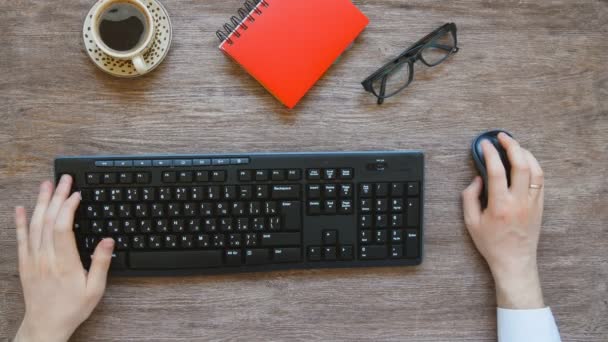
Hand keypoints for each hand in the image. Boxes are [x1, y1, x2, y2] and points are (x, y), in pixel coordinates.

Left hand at [14, 175, 113, 341]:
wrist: (45, 326)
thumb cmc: (72, 308)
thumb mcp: (95, 289)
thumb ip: (100, 263)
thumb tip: (108, 240)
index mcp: (64, 264)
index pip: (62, 228)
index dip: (68, 207)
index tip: (76, 194)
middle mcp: (46, 258)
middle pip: (48, 220)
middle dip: (57, 197)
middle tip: (64, 179)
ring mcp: (33, 260)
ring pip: (34, 225)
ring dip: (41, 202)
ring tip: (47, 185)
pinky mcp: (25, 263)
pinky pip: (21, 238)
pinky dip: (20, 221)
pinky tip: (21, 208)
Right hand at [462, 133, 545, 308]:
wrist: (514, 261)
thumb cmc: (491, 243)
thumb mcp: (471, 222)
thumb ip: (469, 197)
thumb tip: (478, 178)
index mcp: (499, 205)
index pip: (496, 170)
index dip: (490, 153)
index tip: (484, 144)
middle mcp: (519, 201)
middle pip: (521, 165)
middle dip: (512, 146)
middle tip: (502, 137)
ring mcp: (532, 203)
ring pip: (535, 170)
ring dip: (525, 153)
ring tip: (514, 146)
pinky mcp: (539, 205)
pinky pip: (541, 180)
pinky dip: (533, 165)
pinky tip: (525, 161)